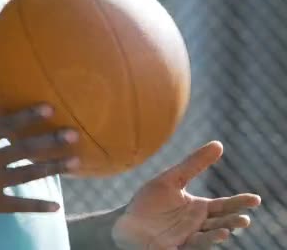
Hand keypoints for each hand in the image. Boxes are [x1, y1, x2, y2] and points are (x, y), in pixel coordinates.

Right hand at [0, 105, 80, 227]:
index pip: (7, 126)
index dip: (29, 116)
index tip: (50, 108)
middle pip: (24, 149)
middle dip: (51, 140)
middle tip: (75, 134)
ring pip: (28, 174)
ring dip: (53, 168)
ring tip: (76, 162)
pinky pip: (17, 205)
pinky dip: (37, 206)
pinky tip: (56, 206)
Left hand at [112, 141, 261, 249]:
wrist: (126, 223)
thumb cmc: (149, 202)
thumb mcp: (171, 180)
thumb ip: (193, 164)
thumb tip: (219, 144)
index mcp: (198, 209)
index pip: (224, 206)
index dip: (239, 203)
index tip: (255, 199)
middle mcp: (197, 225)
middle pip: (220, 223)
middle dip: (233, 222)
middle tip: (244, 219)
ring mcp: (187, 238)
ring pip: (207, 237)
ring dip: (218, 234)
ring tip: (228, 229)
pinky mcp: (174, 248)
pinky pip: (191, 247)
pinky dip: (202, 243)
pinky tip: (213, 236)